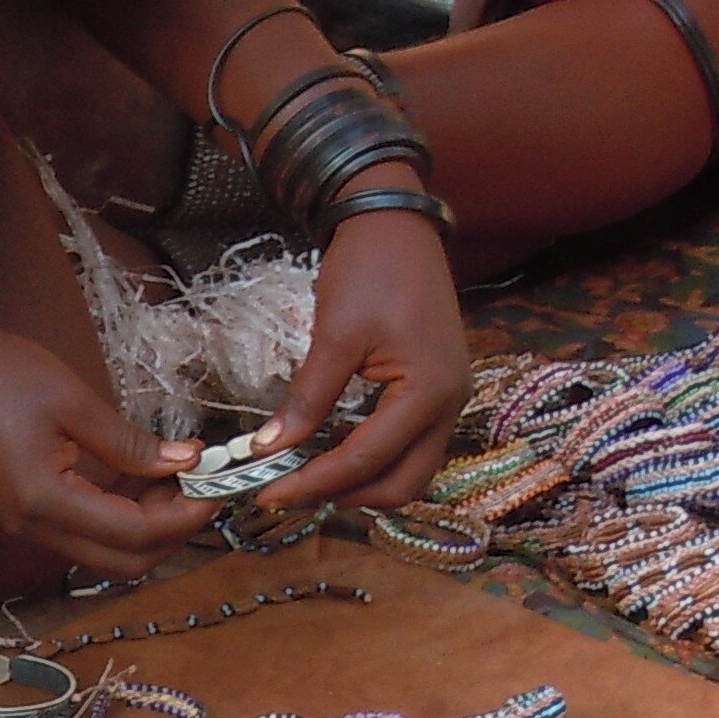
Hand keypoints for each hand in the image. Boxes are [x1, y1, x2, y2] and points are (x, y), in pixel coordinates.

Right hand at [0, 323, 209, 574]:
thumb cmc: (3, 375)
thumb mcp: (74, 402)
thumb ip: (130, 443)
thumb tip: (185, 464)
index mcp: (44, 501)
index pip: (131, 533)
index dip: (182, 517)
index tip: (218, 489)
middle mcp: (34, 527)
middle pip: (122, 562)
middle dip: (171, 534)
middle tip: (203, 491)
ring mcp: (27, 524)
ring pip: (106, 550)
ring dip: (149, 526)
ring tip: (180, 478)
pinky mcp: (27, 511)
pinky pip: (86, 529)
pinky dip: (122, 513)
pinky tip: (146, 477)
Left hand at [229, 205, 464, 515]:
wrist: (396, 224)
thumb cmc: (368, 271)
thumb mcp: (335, 335)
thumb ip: (308, 398)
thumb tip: (269, 449)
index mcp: (430, 391)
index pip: (368, 458)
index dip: (316, 482)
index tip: (268, 494)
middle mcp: (450, 404)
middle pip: (404, 482)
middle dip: (347, 494)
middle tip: (289, 490)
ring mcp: (448, 398)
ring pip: (411, 468)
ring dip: (363, 481)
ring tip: (308, 474)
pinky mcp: (436, 389)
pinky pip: (410, 443)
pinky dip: (374, 457)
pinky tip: (332, 449)